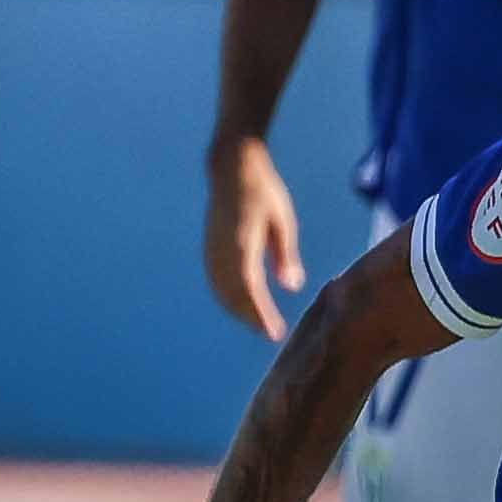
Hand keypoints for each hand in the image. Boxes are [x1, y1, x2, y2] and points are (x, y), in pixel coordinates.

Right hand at [207, 135, 305, 338]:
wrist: (231, 168)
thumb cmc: (264, 192)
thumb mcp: (283, 222)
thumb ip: (285, 256)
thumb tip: (291, 287)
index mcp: (242, 243)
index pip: (250, 288)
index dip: (260, 313)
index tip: (274, 332)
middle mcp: (222, 249)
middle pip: (233, 294)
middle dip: (251, 317)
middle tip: (272, 333)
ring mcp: (212, 248)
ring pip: (221, 289)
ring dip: (238, 309)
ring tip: (259, 323)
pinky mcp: (209, 245)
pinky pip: (216, 279)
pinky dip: (227, 296)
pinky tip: (241, 304)